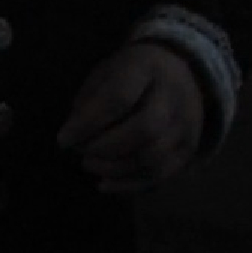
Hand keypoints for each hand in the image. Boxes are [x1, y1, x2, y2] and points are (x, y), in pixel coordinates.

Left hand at [59, 41, 204, 192]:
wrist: (183, 73)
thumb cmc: (132, 72)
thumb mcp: (106, 71)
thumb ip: (89, 99)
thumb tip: (73, 134)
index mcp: (147, 68)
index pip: (119, 99)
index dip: (88, 123)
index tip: (63, 139)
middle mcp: (174, 97)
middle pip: (144, 131)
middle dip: (105, 148)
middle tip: (80, 153)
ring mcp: (187, 126)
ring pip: (154, 158)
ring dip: (115, 169)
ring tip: (89, 165)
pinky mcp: (189, 149)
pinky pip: (161, 175)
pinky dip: (130, 185)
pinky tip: (104, 184)